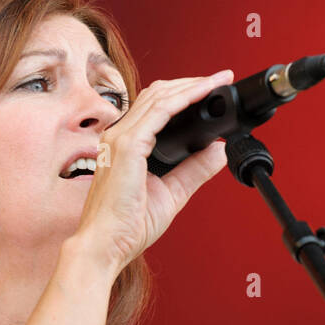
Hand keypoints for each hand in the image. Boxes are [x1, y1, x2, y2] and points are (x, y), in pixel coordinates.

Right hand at [72, 69, 232, 276]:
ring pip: (159, 96)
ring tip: (217, 81)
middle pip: (157, 94)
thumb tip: (218, 150)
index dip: (183, 94)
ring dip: (191, 85)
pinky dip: (184, 99)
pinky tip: (202, 94)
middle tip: (220, 79)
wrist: (104, 246)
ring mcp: (120, 138)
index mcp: (126, 145)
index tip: (210, 89)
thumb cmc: (126, 227)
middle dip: (190, 83)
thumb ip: (194, 171)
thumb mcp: (171, 194)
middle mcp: (119, 135)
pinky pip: (160, 112)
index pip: (155, 107)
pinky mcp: (127, 146)